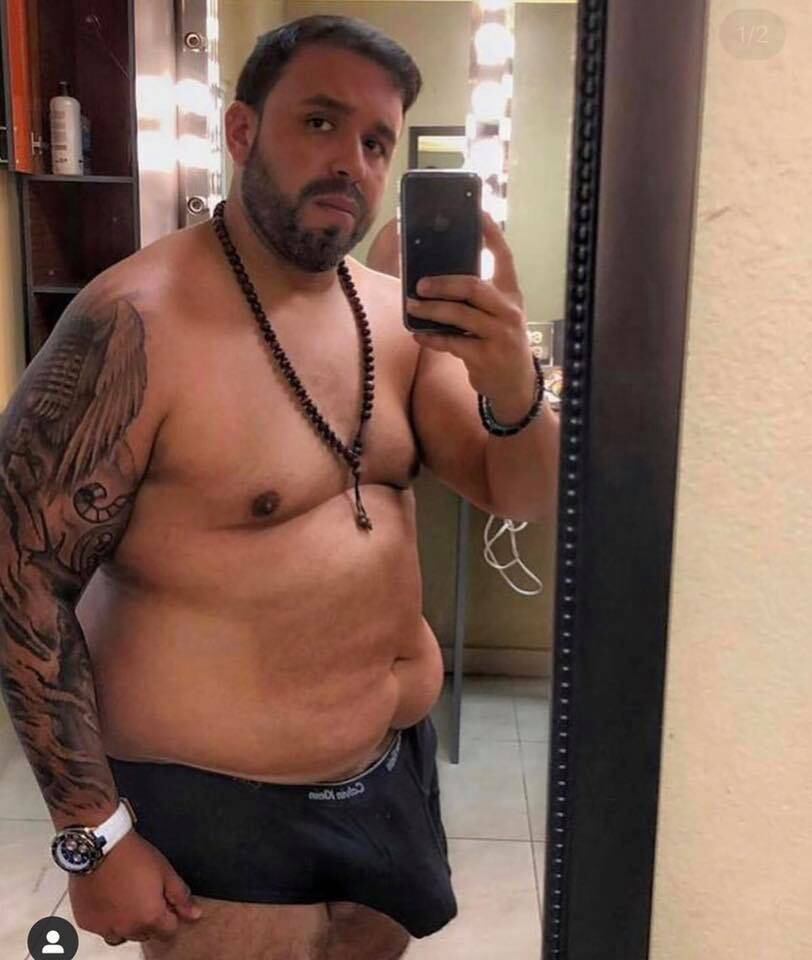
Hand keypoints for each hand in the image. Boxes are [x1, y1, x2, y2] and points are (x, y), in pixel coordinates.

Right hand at [69, 831, 202, 944]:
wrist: (100, 846)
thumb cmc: (134, 856)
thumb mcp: (166, 872)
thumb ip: (181, 897)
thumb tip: (194, 914)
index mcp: (149, 918)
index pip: (169, 932)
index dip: (171, 916)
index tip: (166, 902)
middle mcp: (127, 928)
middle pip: (145, 934)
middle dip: (150, 919)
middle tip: (146, 895)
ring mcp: (104, 927)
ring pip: (122, 935)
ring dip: (127, 923)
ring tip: (127, 898)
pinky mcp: (86, 922)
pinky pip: (101, 927)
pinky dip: (106, 918)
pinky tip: (109, 898)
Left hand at [407, 212, 536, 420]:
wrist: (516, 387)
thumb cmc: (499, 344)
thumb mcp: (497, 316)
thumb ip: (476, 297)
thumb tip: (434, 277)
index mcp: (511, 294)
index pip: (504, 257)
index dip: (491, 233)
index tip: (477, 211)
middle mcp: (509, 311)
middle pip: (474, 286)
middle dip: (443, 283)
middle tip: (419, 283)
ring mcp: (499, 335)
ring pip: (460, 316)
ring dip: (431, 311)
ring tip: (411, 307)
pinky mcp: (486, 357)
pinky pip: (452, 344)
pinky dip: (432, 339)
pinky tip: (418, 335)